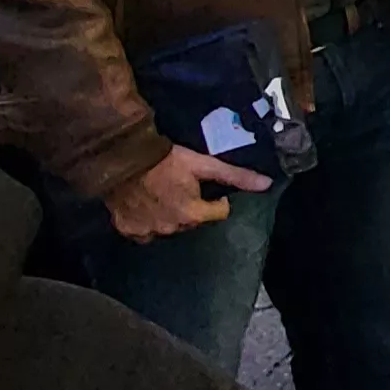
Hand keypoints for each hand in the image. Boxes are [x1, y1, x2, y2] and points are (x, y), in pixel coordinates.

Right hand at [105, 145, 272, 241]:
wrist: (122, 157)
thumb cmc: (166, 159)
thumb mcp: (204, 164)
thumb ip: (236, 176)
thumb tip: (267, 184)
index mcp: (192, 214)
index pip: (218, 213)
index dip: (216, 200)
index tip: (206, 188)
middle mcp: (172, 228)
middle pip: (193, 221)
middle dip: (192, 207)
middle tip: (182, 188)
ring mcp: (148, 231)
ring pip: (169, 227)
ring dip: (170, 215)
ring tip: (163, 194)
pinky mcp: (128, 229)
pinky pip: (144, 231)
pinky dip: (146, 221)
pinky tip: (145, 205)